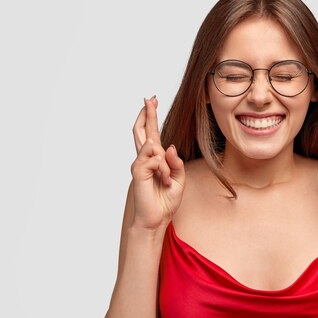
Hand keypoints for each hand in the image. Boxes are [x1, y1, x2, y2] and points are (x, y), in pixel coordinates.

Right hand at [130, 95, 184, 229]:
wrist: (156, 219)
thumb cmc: (165, 200)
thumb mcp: (179, 179)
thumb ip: (176, 162)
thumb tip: (169, 146)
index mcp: (156, 159)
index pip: (151, 133)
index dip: (151, 116)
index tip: (152, 101)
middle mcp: (145, 159)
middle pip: (142, 131)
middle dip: (146, 114)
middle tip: (149, 98)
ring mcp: (140, 164)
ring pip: (154, 147)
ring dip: (165, 163)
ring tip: (165, 180)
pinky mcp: (138, 171)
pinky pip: (154, 160)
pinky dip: (163, 170)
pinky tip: (162, 181)